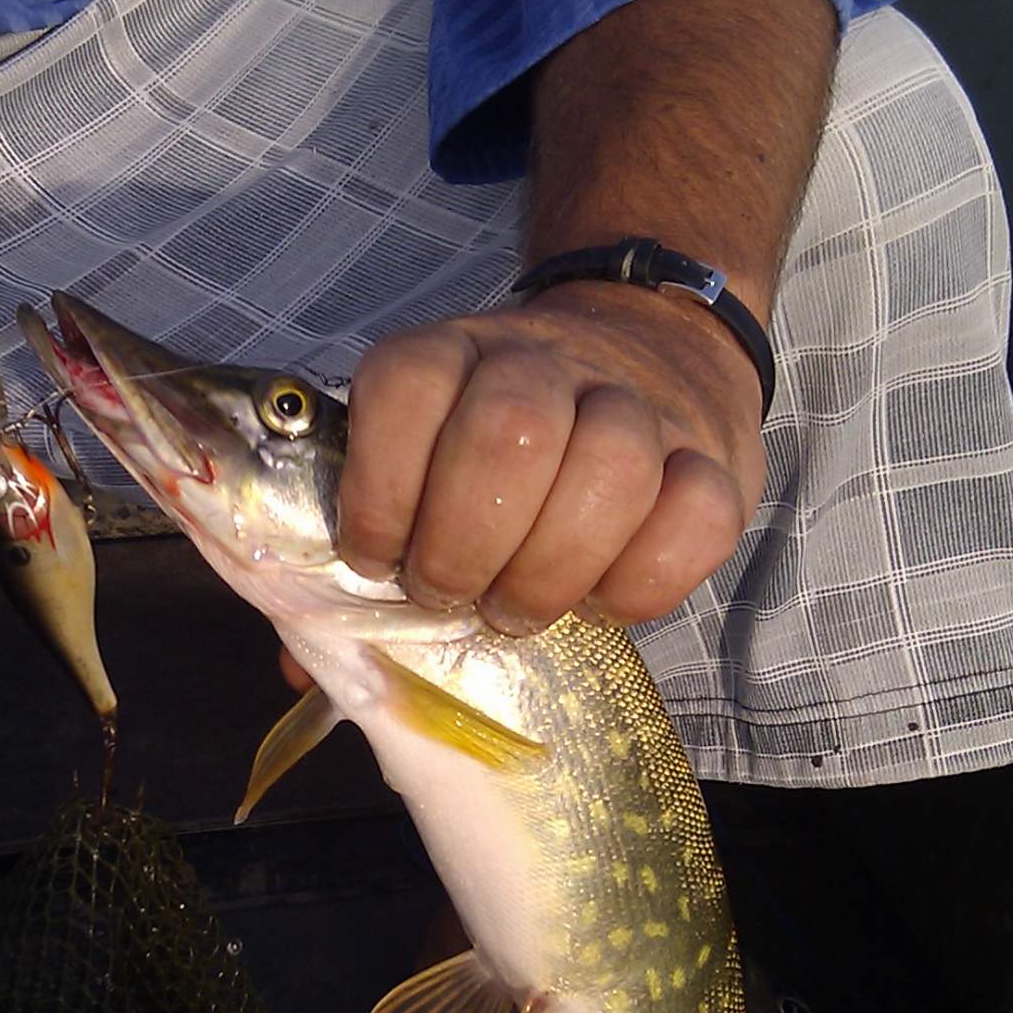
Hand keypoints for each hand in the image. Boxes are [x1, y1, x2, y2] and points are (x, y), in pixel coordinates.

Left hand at [336, 281, 767, 631]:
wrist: (652, 343)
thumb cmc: (506, 441)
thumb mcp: (422, 455)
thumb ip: (361, 545)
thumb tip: (298, 669)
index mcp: (454, 353)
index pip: (405, 387)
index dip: (380, 488)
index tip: (375, 555)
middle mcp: (546, 362)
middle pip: (508, 431)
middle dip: (465, 543)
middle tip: (452, 597)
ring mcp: (638, 404)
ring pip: (610, 466)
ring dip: (552, 569)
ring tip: (519, 611)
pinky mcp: (714, 457)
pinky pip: (695, 519)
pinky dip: (643, 581)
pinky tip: (603, 598)